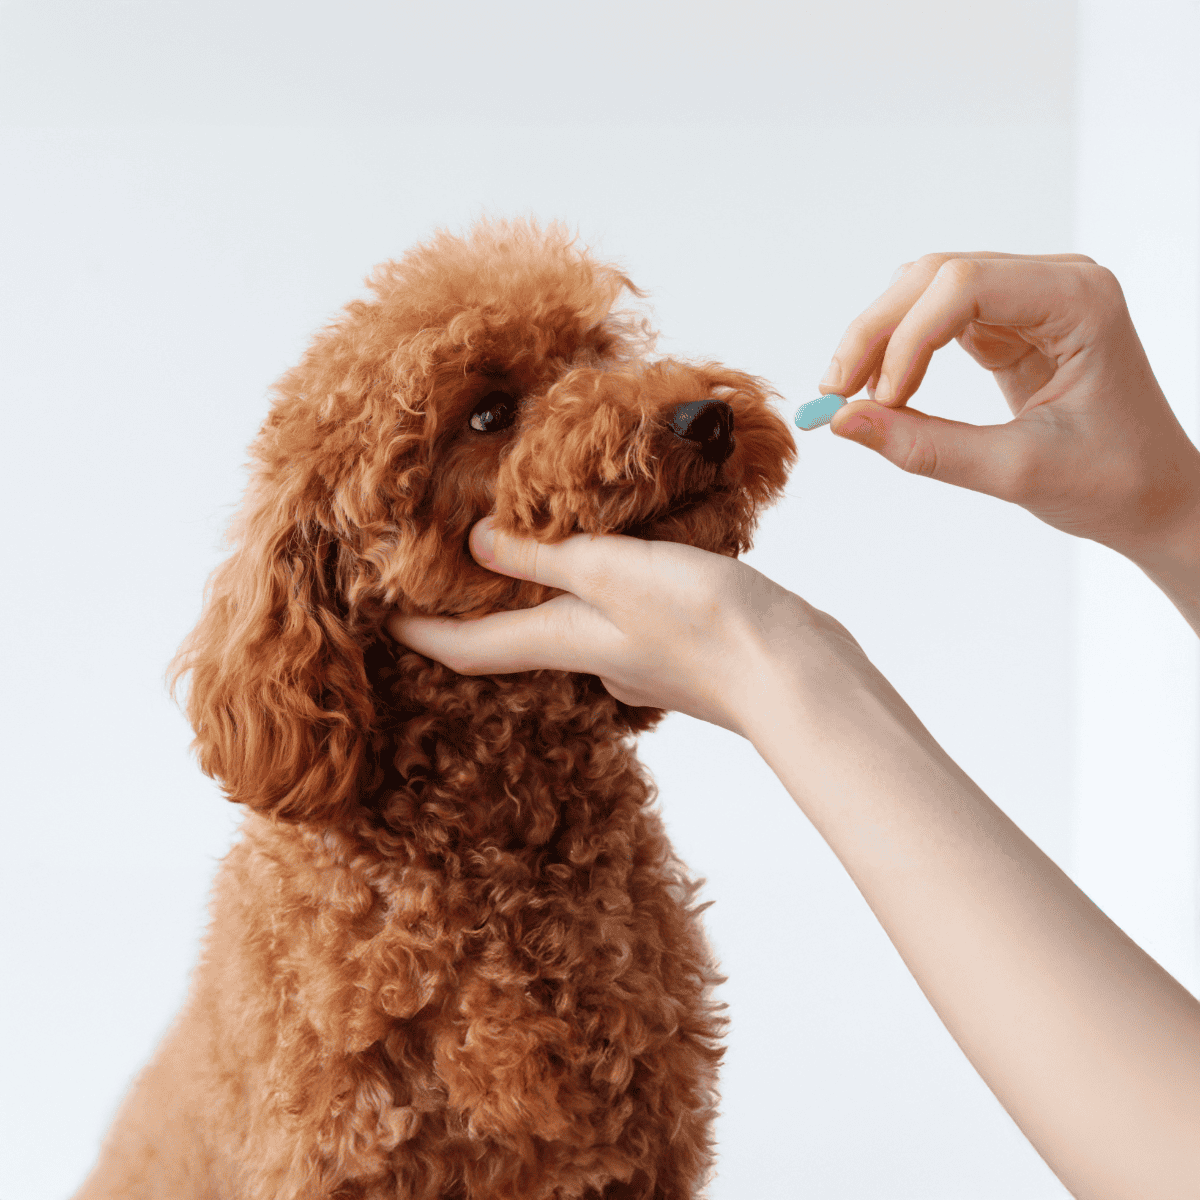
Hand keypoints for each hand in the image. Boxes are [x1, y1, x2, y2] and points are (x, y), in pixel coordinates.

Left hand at [386, 518, 870, 738]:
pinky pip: (617, 609)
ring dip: (542, 589)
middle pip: (513, 637)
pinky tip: (619, 552)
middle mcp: (591, 656)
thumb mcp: (613, 572)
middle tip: (450, 563)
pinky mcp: (676, 642)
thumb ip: (545, 554)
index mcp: (564, 641)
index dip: (418, 632)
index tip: (378, 612)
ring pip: (569, 620)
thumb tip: (473, 542)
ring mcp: (636, 655)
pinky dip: (599, 584)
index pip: (467, 647)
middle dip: (479, 606)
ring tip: (530, 541)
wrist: (798, 674)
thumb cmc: (707, 626)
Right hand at [824, 253, 1199, 560]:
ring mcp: (1032, 298)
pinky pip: (936, 318)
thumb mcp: (1015, 472)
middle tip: (835, 393)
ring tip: (851, 396)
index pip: (966, 286)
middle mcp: (1057, 283)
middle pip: (936, 276)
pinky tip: (883, 392)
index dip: (906, 338)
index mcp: (1080, 302)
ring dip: (881, 337)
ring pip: (926, 290)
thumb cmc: (1111, 484)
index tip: (876, 402)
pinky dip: (900, 351)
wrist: (1153, 496)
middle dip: (878, 331)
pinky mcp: (1010, 322)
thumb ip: (926, 447)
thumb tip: (842, 423)